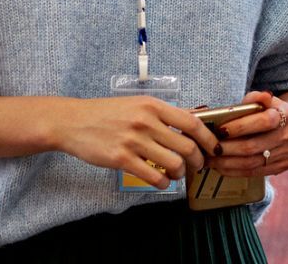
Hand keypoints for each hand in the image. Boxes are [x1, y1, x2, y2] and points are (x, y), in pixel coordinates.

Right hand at [44, 96, 220, 189]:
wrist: (73, 122)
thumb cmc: (107, 113)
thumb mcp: (137, 105)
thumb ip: (162, 114)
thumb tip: (191, 123)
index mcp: (152, 106)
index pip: (192, 122)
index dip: (208, 138)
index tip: (213, 147)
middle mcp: (146, 122)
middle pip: (187, 147)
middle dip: (198, 161)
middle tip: (197, 166)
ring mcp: (134, 141)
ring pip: (174, 164)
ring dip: (181, 174)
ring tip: (176, 174)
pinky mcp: (121, 160)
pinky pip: (154, 177)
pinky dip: (163, 183)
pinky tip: (161, 181)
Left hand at [205, 90, 287, 176]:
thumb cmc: (269, 111)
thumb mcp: (264, 101)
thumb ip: (254, 99)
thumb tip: (253, 98)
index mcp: (287, 113)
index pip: (263, 121)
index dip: (241, 127)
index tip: (220, 130)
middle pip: (254, 146)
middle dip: (228, 148)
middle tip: (210, 148)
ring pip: (252, 162)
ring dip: (228, 163)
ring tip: (211, 160)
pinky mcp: (284, 166)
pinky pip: (255, 172)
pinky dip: (235, 171)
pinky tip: (222, 167)